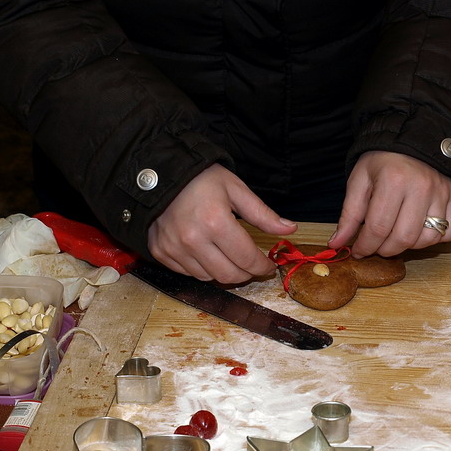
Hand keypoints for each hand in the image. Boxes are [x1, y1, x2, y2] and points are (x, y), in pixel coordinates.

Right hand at [147, 164, 297, 282]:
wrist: (160, 173)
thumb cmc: (200, 178)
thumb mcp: (236, 189)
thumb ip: (263, 214)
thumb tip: (290, 229)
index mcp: (215, 222)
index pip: (247, 258)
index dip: (262, 266)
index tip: (268, 265)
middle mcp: (193, 240)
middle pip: (229, 275)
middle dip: (246, 273)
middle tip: (252, 264)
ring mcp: (174, 248)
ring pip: (209, 277)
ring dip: (224, 272)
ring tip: (229, 257)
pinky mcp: (160, 252)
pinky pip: (188, 273)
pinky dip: (202, 268)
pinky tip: (207, 253)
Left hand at [328, 151, 450, 257]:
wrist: (412, 139)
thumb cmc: (383, 161)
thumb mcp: (359, 181)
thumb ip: (349, 215)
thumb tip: (336, 244)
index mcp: (393, 180)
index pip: (378, 227)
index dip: (365, 246)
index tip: (357, 250)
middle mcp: (421, 186)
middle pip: (403, 238)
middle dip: (385, 250)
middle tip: (375, 246)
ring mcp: (441, 192)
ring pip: (427, 239)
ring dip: (409, 246)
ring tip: (395, 237)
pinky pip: (448, 232)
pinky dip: (432, 239)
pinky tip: (417, 230)